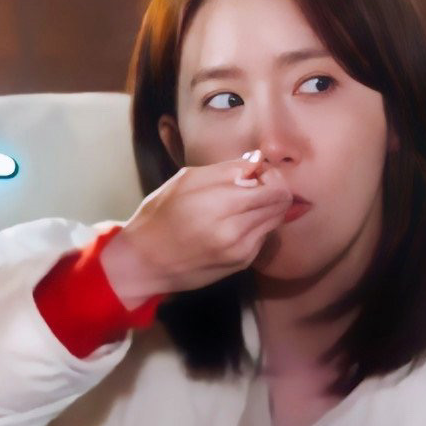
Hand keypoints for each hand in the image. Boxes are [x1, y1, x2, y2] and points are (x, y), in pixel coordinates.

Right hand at [100, 149, 292, 306]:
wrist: (144, 263)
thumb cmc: (159, 216)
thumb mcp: (185, 180)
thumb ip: (227, 169)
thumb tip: (257, 162)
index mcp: (221, 205)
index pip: (275, 187)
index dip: (269, 174)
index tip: (253, 172)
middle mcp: (237, 231)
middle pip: (281, 203)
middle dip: (271, 189)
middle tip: (250, 186)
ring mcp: (242, 251)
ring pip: (276, 219)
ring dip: (264, 208)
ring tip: (237, 206)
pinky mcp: (242, 263)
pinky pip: (263, 236)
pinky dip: (254, 226)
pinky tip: (231, 225)